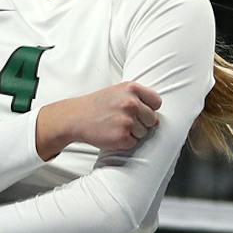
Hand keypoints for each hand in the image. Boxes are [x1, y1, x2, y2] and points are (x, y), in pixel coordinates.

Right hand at [37, 81, 160, 158]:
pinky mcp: (122, 137)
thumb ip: (138, 98)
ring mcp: (127, 120)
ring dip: (132, 133)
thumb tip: (157, 117)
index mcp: (132, 89)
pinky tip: (112, 134)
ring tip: (115, 126)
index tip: (138, 112)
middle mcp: (131, 103)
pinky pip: (133, 143)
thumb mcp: (118, 91)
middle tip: (122, 120)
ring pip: (144, 133)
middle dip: (141, 123)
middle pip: (152, 120)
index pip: (157, 102)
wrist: (75, 117)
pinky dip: (124, 142)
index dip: (149, 109)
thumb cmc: (98, 105)